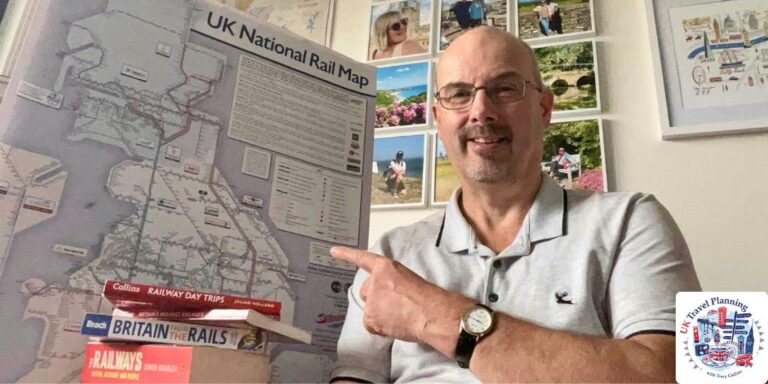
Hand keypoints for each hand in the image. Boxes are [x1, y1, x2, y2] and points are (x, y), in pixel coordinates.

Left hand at [331, 247, 472, 354]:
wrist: (432, 313)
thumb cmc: (427, 297)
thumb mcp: (408, 279)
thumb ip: (392, 282)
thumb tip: (388, 297)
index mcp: (385, 267)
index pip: (363, 259)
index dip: (347, 255)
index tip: (334, 251)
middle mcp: (374, 281)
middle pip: (367, 292)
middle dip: (377, 299)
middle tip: (397, 305)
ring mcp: (371, 299)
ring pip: (370, 309)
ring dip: (381, 314)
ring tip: (401, 315)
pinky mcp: (370, 317)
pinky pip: (371, 324)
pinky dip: (380, 327)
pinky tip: (395, 325)